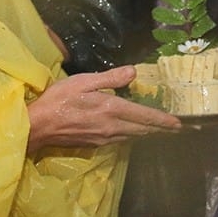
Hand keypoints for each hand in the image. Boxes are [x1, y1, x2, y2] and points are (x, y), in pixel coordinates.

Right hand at [26, 66, 180, 153]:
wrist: (37, 127)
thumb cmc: (58, 100)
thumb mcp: (83, 81)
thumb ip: (110, 78)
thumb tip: (134, 72)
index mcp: (111, 109)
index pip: (144, 116)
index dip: (163, 120)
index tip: (179, 123)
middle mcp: (112, 127)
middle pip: (143, 130)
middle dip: (161, 129)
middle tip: (177, 129)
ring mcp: (104, 138)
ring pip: (133, 136)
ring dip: (148, 133)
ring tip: (160, 130)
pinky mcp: (96, 144)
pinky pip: (121, 140)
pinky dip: (133, 136)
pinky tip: (134, 133)